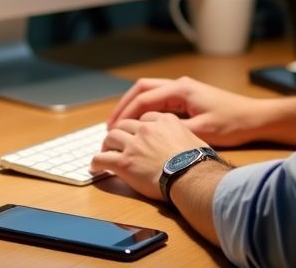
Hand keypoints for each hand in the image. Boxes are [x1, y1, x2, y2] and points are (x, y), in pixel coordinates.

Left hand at [92, 112, 207, 200]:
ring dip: (107, 144)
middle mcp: (147, 129)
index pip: (145, 117)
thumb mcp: (196, 140)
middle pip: (126, 124)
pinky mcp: (124, 162)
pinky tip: (96, 167)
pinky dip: (97, 162)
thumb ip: (184, 137)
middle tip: (117, 141)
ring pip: (111, 137)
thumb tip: (188, 144)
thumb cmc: (199, 163)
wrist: (192, 177)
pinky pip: (103, 158)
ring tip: (105, 151)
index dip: (139, 126)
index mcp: (165, 121)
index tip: (137, 132)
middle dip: (121, 132)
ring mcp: (134, 145)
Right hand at [106, 76, 271, 146]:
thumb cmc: (232, 124)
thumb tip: (148, 136)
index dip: (125, 114)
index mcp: (181, 90)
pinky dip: (146, 110)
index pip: (144, 98)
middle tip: (110, 125)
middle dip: (124, 106)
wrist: (255, 118)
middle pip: (142, 89)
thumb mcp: (202, 131)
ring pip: (150, 92)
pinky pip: (160, 100)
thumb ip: (174, 131)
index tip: (113, 129)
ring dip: (134, 106)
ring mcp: (184, 89)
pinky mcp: (189, 97)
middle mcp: (180, 85)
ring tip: (121, 124)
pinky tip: (141, 124)